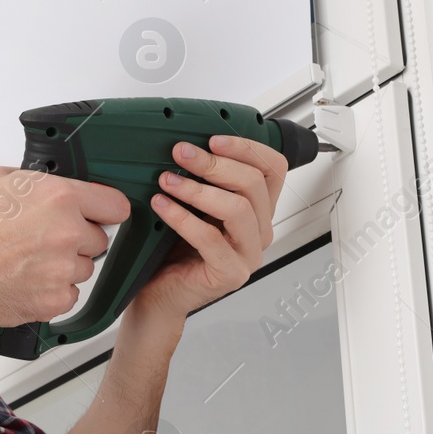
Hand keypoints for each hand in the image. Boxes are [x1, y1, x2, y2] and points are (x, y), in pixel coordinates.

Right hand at [0, 166, 130, 327]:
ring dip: (65, 266)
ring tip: (29, 261)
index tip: (101, 215)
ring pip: (84, 268)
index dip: (106, 210)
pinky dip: (53, 291)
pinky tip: (28, 280)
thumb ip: (35, 180)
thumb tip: (49, 184)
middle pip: (99, 239)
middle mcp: (67, 232)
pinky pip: (70, 294)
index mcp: (59, 197)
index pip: (115, 205)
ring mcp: (64, 269)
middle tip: (44, 240)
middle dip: (77, 239)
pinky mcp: (56, 299)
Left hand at [132, 135, 287, 322]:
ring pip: (237, 209)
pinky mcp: (230, 273)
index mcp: (257, 209)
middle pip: (254, 184)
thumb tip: (186, 143)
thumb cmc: (173, 250)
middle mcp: (259, 231)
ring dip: (197, 189)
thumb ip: (201, 179)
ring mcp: (248, 254)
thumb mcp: (192, 205)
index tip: (212, 139)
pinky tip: (162, 205)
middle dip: (215, 163)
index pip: (273, 169)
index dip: (247, 148)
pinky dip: (182, 217)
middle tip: (181, 153)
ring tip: (167, 180)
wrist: (159, 294)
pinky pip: (210, 238)